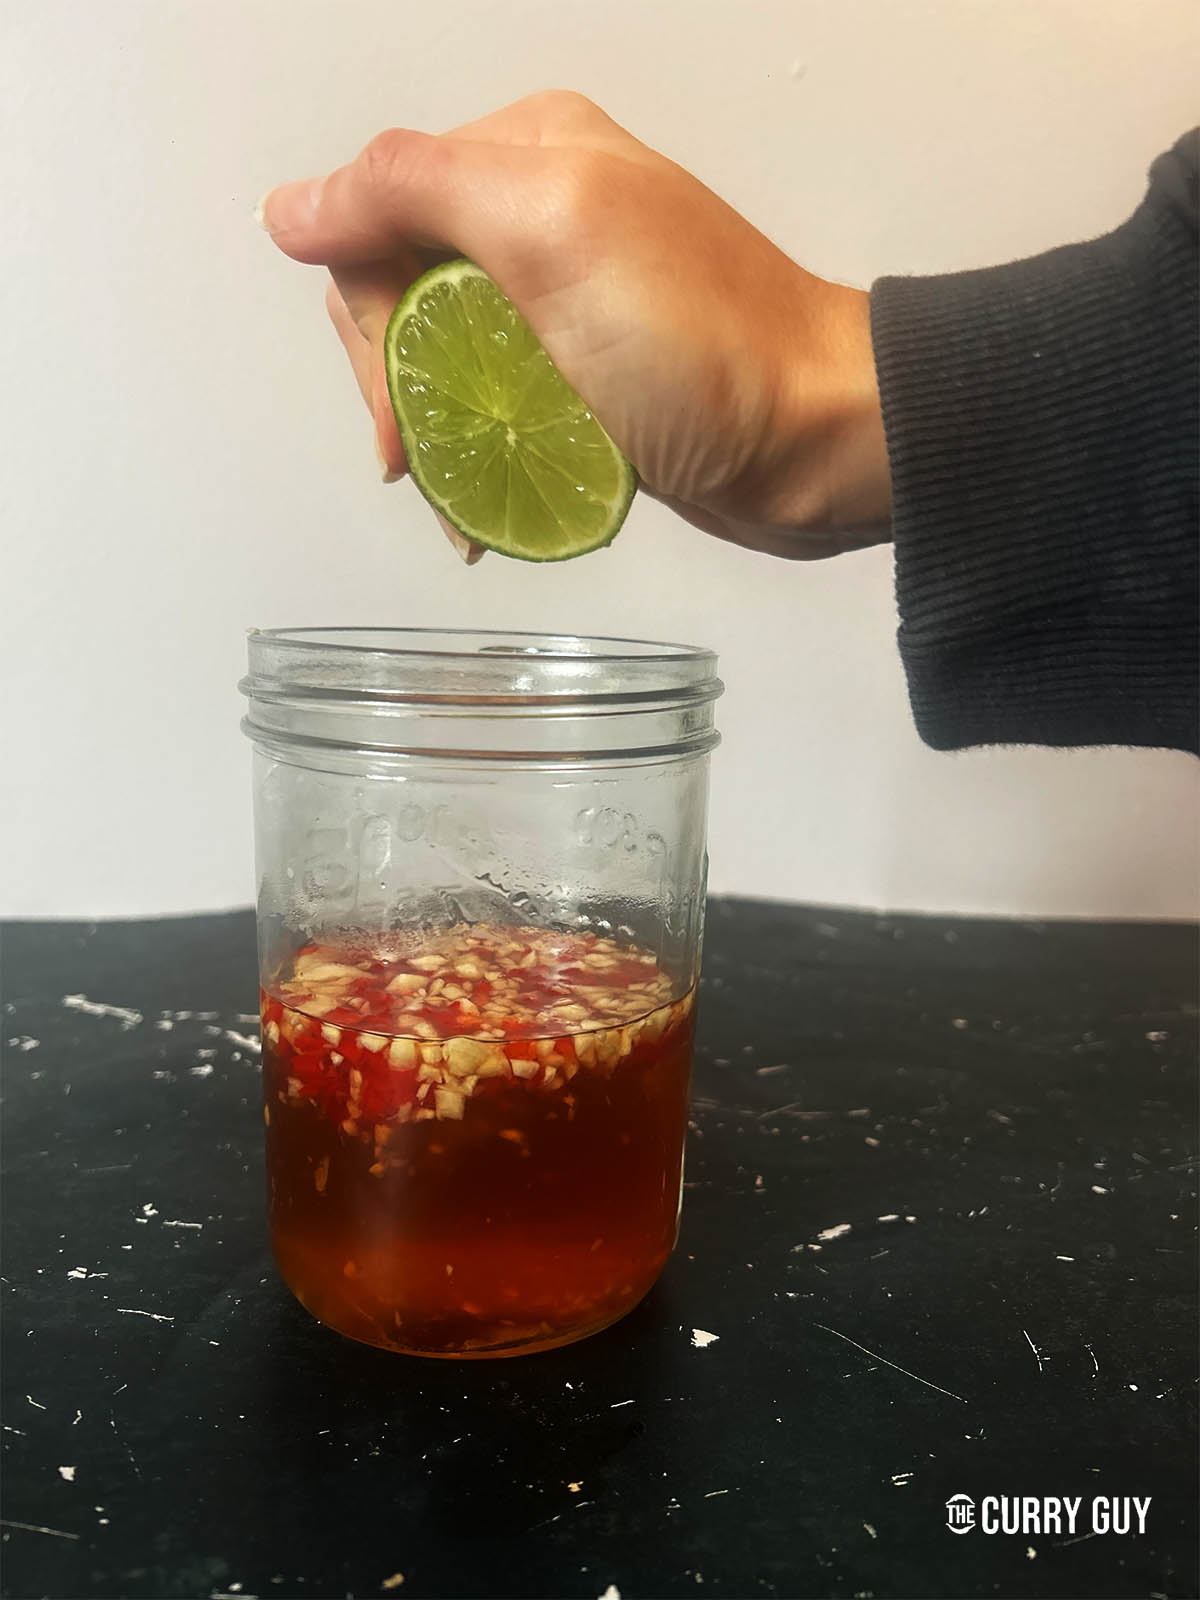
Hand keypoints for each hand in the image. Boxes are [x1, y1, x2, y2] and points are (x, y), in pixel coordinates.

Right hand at [259, 90, 891, 559]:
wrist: (817, 442)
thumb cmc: (702, 344)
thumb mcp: (551, 232)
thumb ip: (410, 191)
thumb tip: (290, 212)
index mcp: (522, 154)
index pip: (377, 218)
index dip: (368, 321)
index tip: (398, 414)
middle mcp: (537, 216)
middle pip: (400, 295)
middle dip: (397, 388)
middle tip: (420, 463)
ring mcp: (561, 303)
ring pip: (441, 360)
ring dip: (435, 436)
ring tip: (459, 508)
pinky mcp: (585, 377)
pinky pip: (496, 407)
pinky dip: (480, 460)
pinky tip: (486, 511)